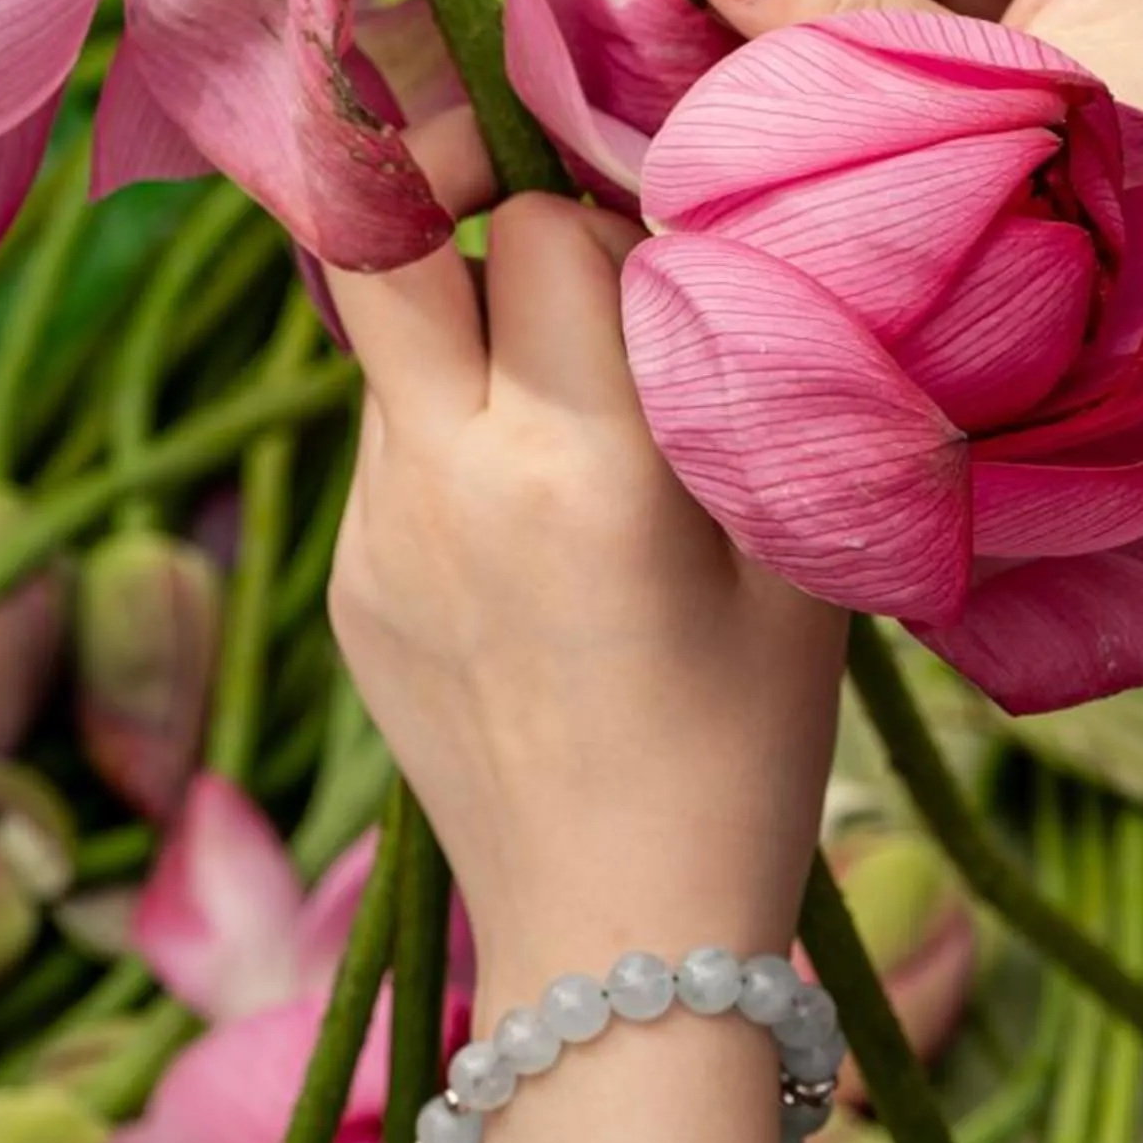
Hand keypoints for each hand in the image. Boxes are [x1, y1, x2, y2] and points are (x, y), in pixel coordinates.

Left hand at [322, 191, 846, 1005]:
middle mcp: (446, 480)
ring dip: (464, 325)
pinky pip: (387, 444)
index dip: (601, 213)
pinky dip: (450, 428)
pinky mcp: (344, 587)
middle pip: (381, 239)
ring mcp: (374, 535)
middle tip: (532, 221)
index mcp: (578, 470)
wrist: (617, 946)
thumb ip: (758, 400)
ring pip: (384, 340)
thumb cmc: (747, 757)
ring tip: (567, 412)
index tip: (658, 253)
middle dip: (450, 196)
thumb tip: (731, 258)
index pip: (536, 226)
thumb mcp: (798, 570)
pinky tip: (535, 523)